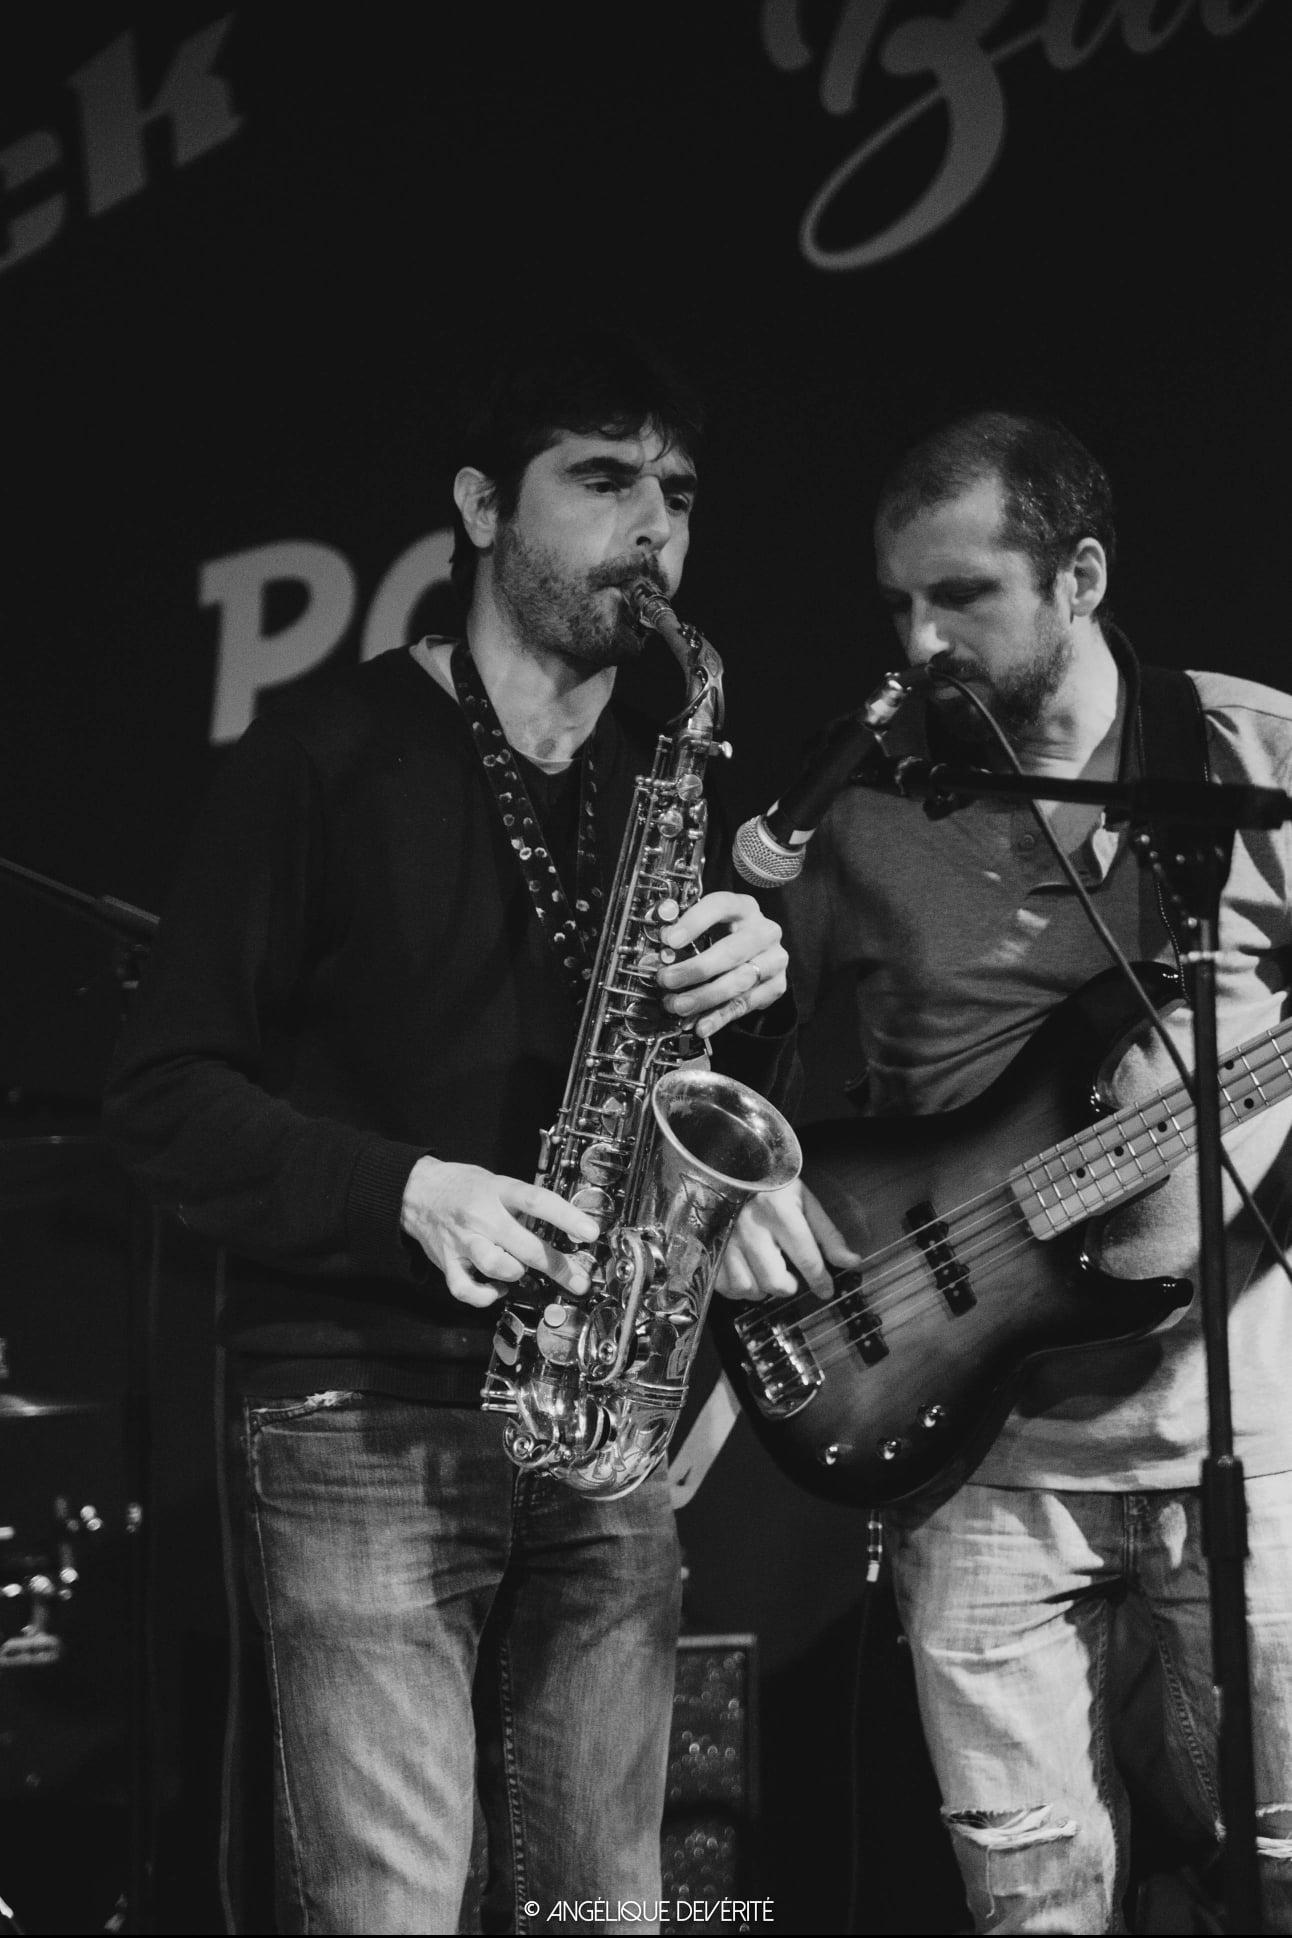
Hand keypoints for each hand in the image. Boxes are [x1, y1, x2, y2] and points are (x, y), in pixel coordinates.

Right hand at [400, 1158, 599, 1308]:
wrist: (417, 1191)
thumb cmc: (466, 1188)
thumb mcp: (498, 1182)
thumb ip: (524, 1203)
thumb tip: (567, 1226)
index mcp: (498, 1191)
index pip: (537, 1201)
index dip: (566, 1217)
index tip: (591, 1232)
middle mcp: (481, 1217)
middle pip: (525, 1245)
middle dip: (557, 1266)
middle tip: (578, 1281)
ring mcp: (462, 1241)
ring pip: (497, 1267)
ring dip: (516, 1273)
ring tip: (520, 1269)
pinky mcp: (447, 1263)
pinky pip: (467, 1290)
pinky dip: (485, 1297)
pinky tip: (496, 1290)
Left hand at [656, 889, 787, 1039]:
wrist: (759, 953)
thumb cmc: (726, 936)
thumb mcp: (708, 926)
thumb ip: (685, 936)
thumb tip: (657, 956)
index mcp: (744, 907)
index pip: (721, 906)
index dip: (695, 922)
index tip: (670, 940)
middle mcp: (764, 931)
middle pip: (731, 951)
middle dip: (696, 969)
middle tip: (668, 980)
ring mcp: (774, 959)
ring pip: (739, 981)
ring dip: (704, 997)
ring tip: (679, 1006)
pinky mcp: (776, 986)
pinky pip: (745, 1004)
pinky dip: (720, 1016)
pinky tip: (701, 1024)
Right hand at [715, 1180, 861, 1301]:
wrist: (728, 1164)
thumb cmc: (770, 1184)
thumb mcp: (803, 1200)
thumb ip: (827, 1234)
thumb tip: (851, 1262)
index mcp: (779, 1212)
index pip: (807, 1259)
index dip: (821, 1281)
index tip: (826, 1289)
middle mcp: (751, 1228)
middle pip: (776, 1282)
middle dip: (789, 1286)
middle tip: (791, 1276)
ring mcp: (726, 1239)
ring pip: (749, 1288)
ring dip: (763, 1288)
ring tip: (766, 1272)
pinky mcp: (709, 1247)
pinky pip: (726, 1286)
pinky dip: (739, 1288)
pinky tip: (747, 1273)